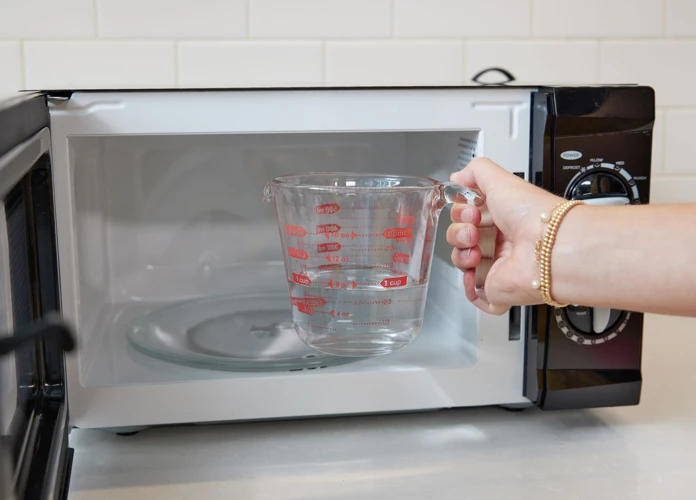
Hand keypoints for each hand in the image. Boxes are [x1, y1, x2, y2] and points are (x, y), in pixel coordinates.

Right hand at [447, 158, 563, 313]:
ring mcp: (497, 266)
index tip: (470, 207)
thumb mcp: (501, 179)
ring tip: (476, 246)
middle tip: (474, 225)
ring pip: (461, 261)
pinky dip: (467, 285)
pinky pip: (473, 293)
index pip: (468, 216)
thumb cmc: (533, 215)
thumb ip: (476, 171)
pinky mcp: (495, 288)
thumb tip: (458, 176)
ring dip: (460, 251)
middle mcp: (500, 241)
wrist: (549, 248)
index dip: (461, 211)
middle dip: (458, 230)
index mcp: (502, 217)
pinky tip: (474, 269)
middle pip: (460, 238)